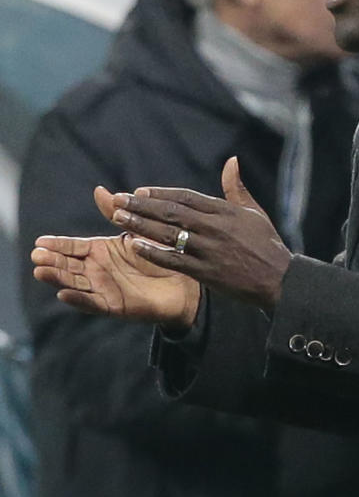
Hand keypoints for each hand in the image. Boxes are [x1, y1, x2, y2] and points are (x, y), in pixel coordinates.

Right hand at [32, 210, 200, 328]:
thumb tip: (99, 190)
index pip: (72, 247)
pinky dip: (79, 300)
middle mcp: (97, 271)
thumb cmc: (160, 255)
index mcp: (99, 251)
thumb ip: (116, 213)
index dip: (56, 244)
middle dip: (51, 261)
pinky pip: (94, 304)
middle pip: (68, 266)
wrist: (185, 282)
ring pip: (76, 284)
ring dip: (58, 279)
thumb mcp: (135, 232)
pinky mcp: (116, 307)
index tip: (39, 241)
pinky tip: (64, 294)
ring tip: (42, 271)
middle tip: (36, 256)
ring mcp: (105, 289)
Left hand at [107, 157, 292, 311]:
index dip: (160, 194)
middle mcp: (214, 227)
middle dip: (141, 206)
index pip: (185, 197)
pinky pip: (174, 260)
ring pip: (168, 234)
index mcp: (224, 211)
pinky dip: (154, 252)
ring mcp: (209, 250)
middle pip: (171, 212)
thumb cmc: (268, 245)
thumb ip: (236, 188)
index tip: (138, 192)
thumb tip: (232, 161)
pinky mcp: (207, 272)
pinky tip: (135, 246)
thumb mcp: (255, 213)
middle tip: (117, 201)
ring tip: (118, 219)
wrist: (281, 280)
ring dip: (140, 225)